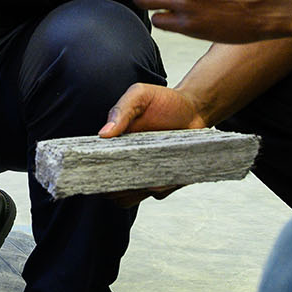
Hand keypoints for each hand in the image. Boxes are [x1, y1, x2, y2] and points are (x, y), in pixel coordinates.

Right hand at [95, 82, 205, 205]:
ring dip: (144, 185)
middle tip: (139, 164)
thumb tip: (103, 134)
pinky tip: (174, 164)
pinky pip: (160, 192)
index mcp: (115, 146)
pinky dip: (164, 183)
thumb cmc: (164, 101)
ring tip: (160, 159)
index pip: (97, 168)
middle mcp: (128, 164)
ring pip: (134, 196)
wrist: (194, 109)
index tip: (110, 167)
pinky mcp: (165, 180)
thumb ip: (121, 111)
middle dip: (121, 185)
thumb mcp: (140, 96)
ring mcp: (146, 174)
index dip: (98, 174)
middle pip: (113, 190)